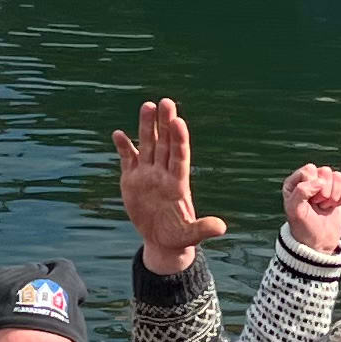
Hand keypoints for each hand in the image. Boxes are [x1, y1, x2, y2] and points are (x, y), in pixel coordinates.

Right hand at [112, 99, 226, 275]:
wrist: (161, 239)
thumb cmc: (179, 236)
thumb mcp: (190, 235)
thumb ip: (203, 228)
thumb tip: (221, 228)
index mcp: (178, 183)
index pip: (179, 156)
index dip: (179, 139)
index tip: (178, 122)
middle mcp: (163, 174)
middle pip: (165, 144)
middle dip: (164, 123)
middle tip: (166, 102)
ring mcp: (148, 175)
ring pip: (148, 146)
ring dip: (146, 127)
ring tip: (147, 105)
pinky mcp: (133, 180)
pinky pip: (128, 159)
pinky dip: (124, 147)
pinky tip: (118, 133)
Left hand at [282, 163, 340, 258]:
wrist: (318, 243)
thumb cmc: (303, 226)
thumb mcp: (295, 210)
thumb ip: (302, 191)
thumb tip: (321, 182)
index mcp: (295, 181)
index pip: (310, 170)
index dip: (312, 186)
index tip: (309, 202)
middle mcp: (310, 180)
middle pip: (326, 171)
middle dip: (324, 192)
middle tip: (318, 205)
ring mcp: (326, 185)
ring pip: (338, 177)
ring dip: (334, 196)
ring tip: (325, 206)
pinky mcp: (339, 191)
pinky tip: (335, 206)